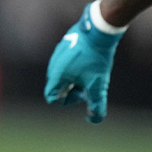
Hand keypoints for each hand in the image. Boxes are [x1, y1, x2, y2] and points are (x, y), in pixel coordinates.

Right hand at [43, 1, 124, 122]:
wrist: (97, 32)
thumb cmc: (96, 60)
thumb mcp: (98, 85)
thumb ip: (96, 104)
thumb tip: (94, 119)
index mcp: (56, 76)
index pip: (52, 97)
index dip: (68, 100)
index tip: (82, 93)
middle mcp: (52, 66)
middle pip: (57, 86)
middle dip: (72, 90)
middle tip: (88, 84)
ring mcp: (56, 54)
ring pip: (62, 74)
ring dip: (74, 78)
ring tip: (90, 73)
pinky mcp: (63, 46)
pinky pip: (65, 63)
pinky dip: (75, 67)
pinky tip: (89, 61)